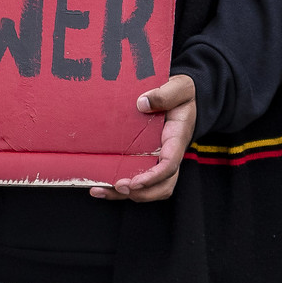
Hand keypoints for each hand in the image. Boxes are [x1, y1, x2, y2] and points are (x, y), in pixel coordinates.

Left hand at [91, 73, 197, 201]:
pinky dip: (119, 187)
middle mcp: (169, 153)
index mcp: (177, 138)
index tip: (135, 181)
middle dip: (141, 192)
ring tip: (100, 190)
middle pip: (161, 185)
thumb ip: (164, 94)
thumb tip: (142, 103)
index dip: (153, 177)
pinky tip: (100, 186)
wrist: (182, 96)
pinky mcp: (146, 158)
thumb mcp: (179, 88)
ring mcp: (158, 158)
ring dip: (125, 194)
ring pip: (148, 188)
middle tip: (118, 187)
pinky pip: (136, 178)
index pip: (169, 164)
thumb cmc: (181, 93)